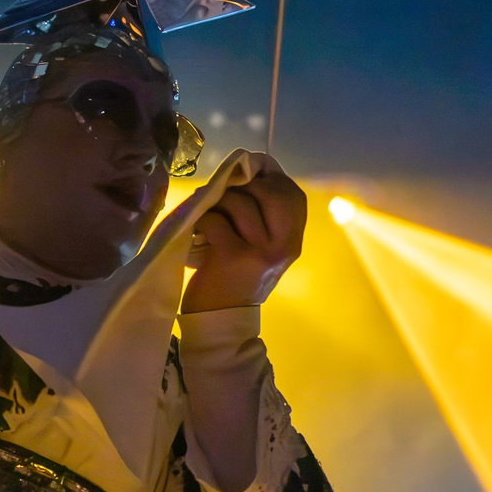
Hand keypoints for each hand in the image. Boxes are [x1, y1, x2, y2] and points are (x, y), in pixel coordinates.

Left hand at [183, 155, 306, 312]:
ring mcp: (260, 252)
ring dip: (217, 202)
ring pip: (240, 203)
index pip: (292, 194)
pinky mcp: (233, 257)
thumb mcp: (262, 249)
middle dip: (244, 186)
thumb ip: (263, 217)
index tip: (247, 177)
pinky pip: (216, 219)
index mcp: (293, 241)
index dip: (269, 178)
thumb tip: (248, 171)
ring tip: (208, 215)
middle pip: (271, 192)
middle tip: (224, 197)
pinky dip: (202, 220)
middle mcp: (283, 245)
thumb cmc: (237, 278)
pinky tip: (199, 231)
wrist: (221, 319)